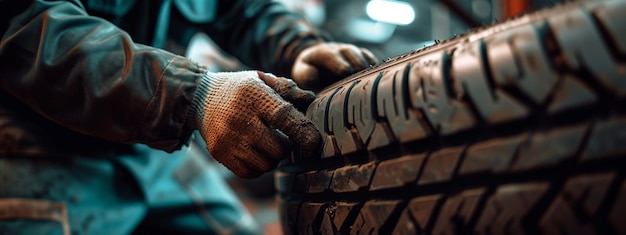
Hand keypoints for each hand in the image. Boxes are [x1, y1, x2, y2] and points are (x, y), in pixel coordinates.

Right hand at [193, 71, 320, 177]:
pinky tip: (256, 152)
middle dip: (287, 146)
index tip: (314, 142)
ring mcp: (227, 138)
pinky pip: (250, 172)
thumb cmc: (241, 89)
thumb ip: (287, 88)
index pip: (282, 116)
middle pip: (277, 148)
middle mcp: (238, 117)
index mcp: (253, 94)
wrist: (199, 97)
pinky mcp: (219, 153)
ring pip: (266, 164)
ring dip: (273, 157)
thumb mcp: (262, 79)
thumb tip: (311, 100)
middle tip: (282, 137)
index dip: (302, 131)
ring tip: (267, 143)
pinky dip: (258, 167)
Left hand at [292, 42, 377, 89]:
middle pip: (349, 51)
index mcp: (322, 53)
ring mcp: (350, 52)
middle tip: (361, 74)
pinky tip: (378, 76)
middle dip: (356, 62)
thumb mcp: (300, 73)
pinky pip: (369, 58)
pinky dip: (374, 65)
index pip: (330, 55)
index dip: (339, 62)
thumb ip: (305, 75)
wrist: (315, 63)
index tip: (346, 71)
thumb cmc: (308, 72)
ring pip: (361, 53)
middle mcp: (338, 49)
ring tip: (372, 77)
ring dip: (367, 64)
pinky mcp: (360, 57)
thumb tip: (314, 77)